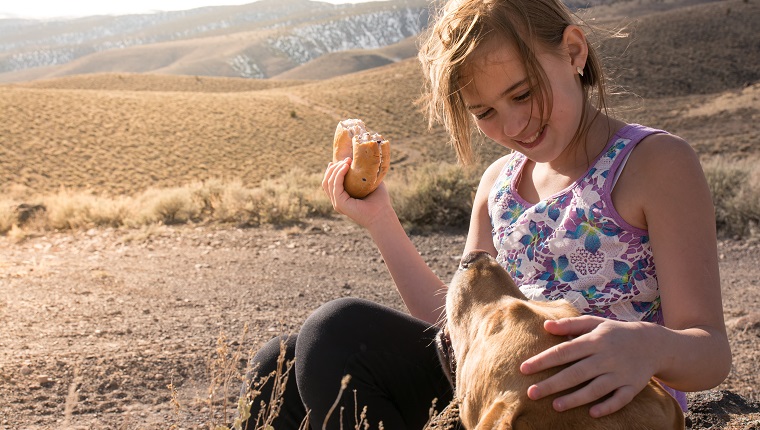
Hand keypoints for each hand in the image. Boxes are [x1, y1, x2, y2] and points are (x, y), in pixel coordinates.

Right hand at [321, 157, 392, 229]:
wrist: (382, 214)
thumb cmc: (379, 200)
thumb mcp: (370, 183)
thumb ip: (365, 174)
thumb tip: (365, 161)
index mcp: (342, 198)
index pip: (330, 183)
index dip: (332, 170)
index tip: (343, 160)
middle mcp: (337, 201)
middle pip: (326, 181)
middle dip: (334, 167)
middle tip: (347, 159)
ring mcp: (337, 203)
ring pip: (328, 182)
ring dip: (336, 169)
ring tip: (347, 161)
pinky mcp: (340, 203)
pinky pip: (335, 185)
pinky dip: (339, 174)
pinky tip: (346, 166)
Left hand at [519, 316, 659, 416]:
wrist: (653, 343)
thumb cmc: (615, 333)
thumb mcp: (594, 323)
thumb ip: (570, 325)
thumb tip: (546, 325)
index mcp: (594, 341)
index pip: (564, 351)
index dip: (543, 360)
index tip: (524, 369)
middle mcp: (606, 357)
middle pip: (576, 373)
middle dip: (552, 384)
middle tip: (531, 393)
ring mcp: (620, 373)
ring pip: (596, 388)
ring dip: (576, 398)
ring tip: (555, 406)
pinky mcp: (632, 387)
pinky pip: (619, 399)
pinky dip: (607, 406)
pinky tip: (591, 413)